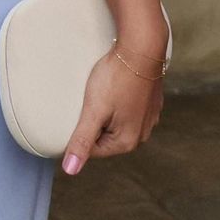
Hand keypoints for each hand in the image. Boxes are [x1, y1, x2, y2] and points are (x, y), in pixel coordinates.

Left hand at [60, 46, 163, 175]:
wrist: (142, 48)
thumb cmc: (116, 79)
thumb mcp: (93, 111)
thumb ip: (81, 140)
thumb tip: (70, 170)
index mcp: (128, 142)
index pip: (93, 149)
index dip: (79, 133)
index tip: (72, 115)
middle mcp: (142, 134)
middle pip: (105, 135)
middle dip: (93, 121)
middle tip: (85, 100)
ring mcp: (148, 117)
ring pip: (116, 121)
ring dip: (104, 110)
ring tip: (97, 93)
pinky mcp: (149, 101)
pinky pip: (126, 108)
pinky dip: (116, 100)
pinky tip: (112, 87)